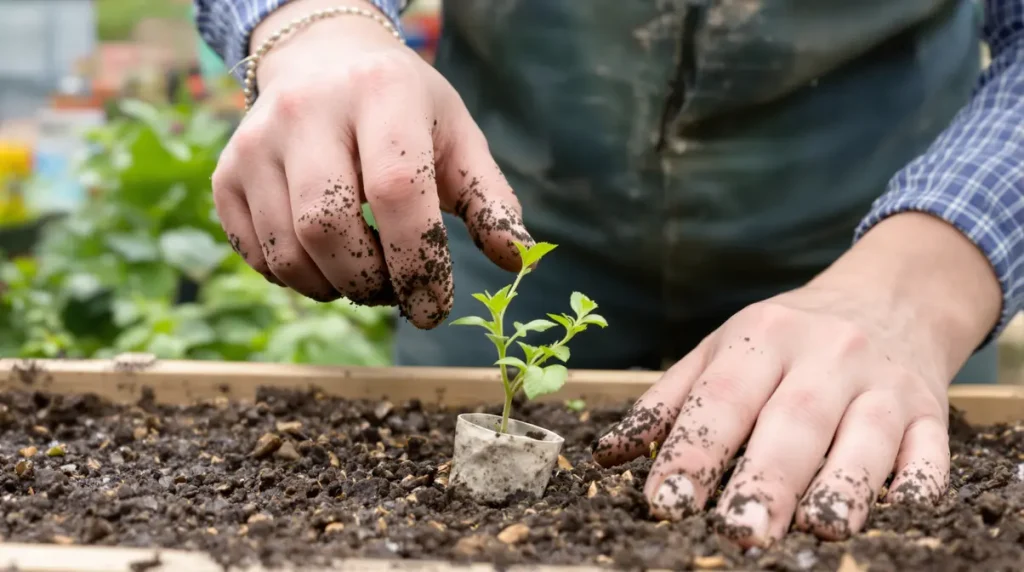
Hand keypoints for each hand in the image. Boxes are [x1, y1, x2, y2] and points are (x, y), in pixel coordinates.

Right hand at [211, 0, 533, 328]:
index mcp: (380, 93)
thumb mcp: (457, 138)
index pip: (396, 191)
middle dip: (371, 282)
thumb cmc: (404, 110)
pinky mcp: (226, 172)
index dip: (418, 263)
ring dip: (335, 288)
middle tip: (397, 291)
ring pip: (289, 250)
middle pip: (329, 226)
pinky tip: (327, 262)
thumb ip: (490, 200)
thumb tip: (519, 261)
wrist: (322, 62)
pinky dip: (297, 279)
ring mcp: (256, 141)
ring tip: (367, 276)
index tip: (436, 307)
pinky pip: (257, 255)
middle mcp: (307, 111)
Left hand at [591, 213, 1001, 546]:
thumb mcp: (722, 349)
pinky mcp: (931, 410)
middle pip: (794, 422)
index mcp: (762, 338)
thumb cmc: (786, 337)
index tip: (666, 504)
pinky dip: (919, 480)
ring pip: (865, 438)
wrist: (888, 298)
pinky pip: (931, 448)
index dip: (693, 452)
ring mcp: (883, 383)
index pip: (722, 398)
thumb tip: (609, 456)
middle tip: (738, 534)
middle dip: (766, 481)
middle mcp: (826, 355)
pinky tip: (904, 511)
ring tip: (819, 531)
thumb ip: (667, 401)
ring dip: (843, 486)